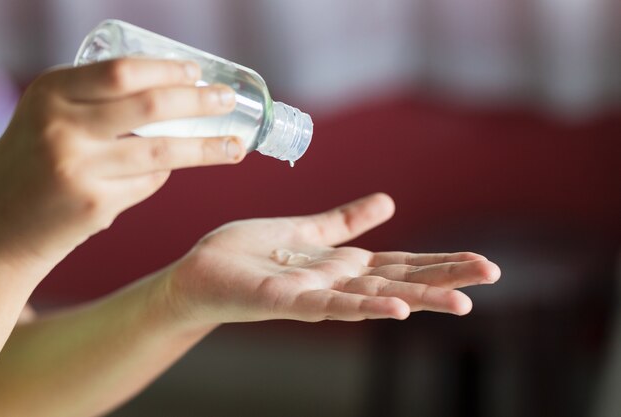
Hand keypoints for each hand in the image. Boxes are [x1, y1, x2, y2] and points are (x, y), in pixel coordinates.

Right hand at [0, 59, 244, 264]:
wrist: (0, 220)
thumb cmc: (37, 158)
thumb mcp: (52, 114)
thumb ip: (99, 100)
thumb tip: (176, 94)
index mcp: (51, 92)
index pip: (123, 72)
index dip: (168, 70)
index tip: (198, 72)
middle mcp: (62, 127)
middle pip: (151, 107)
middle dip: (200, 102)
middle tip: (228, 101)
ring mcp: (79, 169)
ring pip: (162, 152)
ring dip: (207, 149)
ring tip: (236, 146)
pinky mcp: (95, 205)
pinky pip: (149, 183)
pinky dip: (162, 174)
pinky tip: (166, 170)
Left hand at [165, 193, 500, 323]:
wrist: (201, 271)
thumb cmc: (251, 253)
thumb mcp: (307, 231)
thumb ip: (345, 221)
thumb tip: (388, 202)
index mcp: (344, 265)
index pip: (402, 263)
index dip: (441, 262)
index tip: (483, 263)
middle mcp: (336, 283)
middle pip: (399, 280)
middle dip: (445, 279)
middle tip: (492, 276)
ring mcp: (313, 295)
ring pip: (373, 298)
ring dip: (416, 299)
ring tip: (460, 303)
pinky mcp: (284, 301)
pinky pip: (327, 306)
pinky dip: (362, 306)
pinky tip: (393, 309)